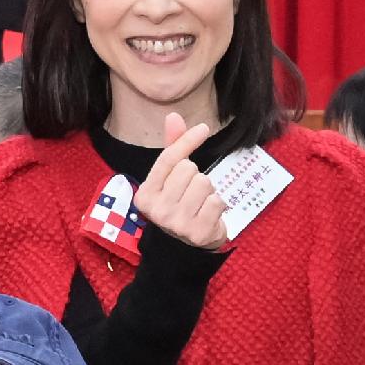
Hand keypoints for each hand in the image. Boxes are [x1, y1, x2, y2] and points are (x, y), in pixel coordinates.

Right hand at [130, 111, 231, 250]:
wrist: (184, 249)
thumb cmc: (178, 205)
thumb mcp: (170, 179)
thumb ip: (172, 148)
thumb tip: (173, 116)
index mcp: (146, 195)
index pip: (168, 159)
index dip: (186, 141)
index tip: (203, 129)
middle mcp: (157, 210)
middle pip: (189, 169)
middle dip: (196, 176)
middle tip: (191, 193)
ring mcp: (177, 223)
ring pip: (204, 183)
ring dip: (208, 190)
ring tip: (199, 204)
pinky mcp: (198, 232)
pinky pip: (217, 201)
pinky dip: (218, 204)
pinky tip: (208, 214)